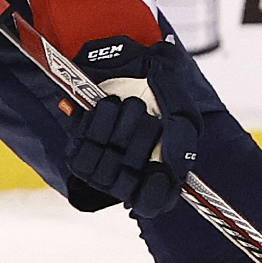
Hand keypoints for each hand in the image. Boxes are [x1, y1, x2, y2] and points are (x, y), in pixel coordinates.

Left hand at [63, 35, 200, 217]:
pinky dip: (95, 125)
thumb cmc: (156, 85)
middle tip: (147, 114)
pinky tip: (104, 108)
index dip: (154, 193)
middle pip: (129, 182)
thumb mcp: (181, 106)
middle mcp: (130, 174)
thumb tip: (175, 169)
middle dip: (141, 139)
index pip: (153, 202)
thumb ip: (183, 138)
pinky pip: (83, 153)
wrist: (121, 60)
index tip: (157, 171)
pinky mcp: (79, 155)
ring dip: (118, 128)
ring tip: (124, 105)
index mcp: (160, 170)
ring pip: (106, 169)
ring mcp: (102, 167)